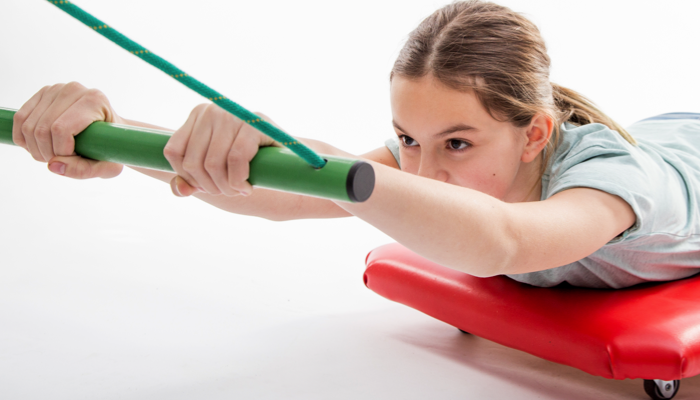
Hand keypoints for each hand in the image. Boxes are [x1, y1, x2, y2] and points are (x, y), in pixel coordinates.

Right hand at [13, 82, 123, 178]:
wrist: (108, 135)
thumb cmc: (110, 150)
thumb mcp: (107, 167)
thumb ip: (83, 170)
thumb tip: (53, 165)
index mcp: (94, 100)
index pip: (61, 129)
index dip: (61, 152)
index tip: (75, 159)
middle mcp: (73, 89)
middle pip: (42, 129)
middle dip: (48, 154)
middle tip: (63, 160)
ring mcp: (55, 89)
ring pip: (28, 127)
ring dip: (36, 149)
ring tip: (54, 155)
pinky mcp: (42, 94)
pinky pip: (20, 120)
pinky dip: (24, 139)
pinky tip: (39, 147)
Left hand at [164, 103, 279, 196]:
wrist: (287, 157)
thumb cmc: (247, 163)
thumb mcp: (215, 170)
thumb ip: (191, 180)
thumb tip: (181, 190)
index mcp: (197, 115)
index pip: (173, 152)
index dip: (187, 177)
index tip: (205, 187)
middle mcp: (212, 110)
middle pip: (194, 162)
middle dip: (210, 187)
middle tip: (227, 192)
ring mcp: (233, 115)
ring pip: (213, 163)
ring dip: (225, 188)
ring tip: (238, 191)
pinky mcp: (254, 123)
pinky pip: (236, 159)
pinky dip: (239, 180)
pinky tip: (247, 188)